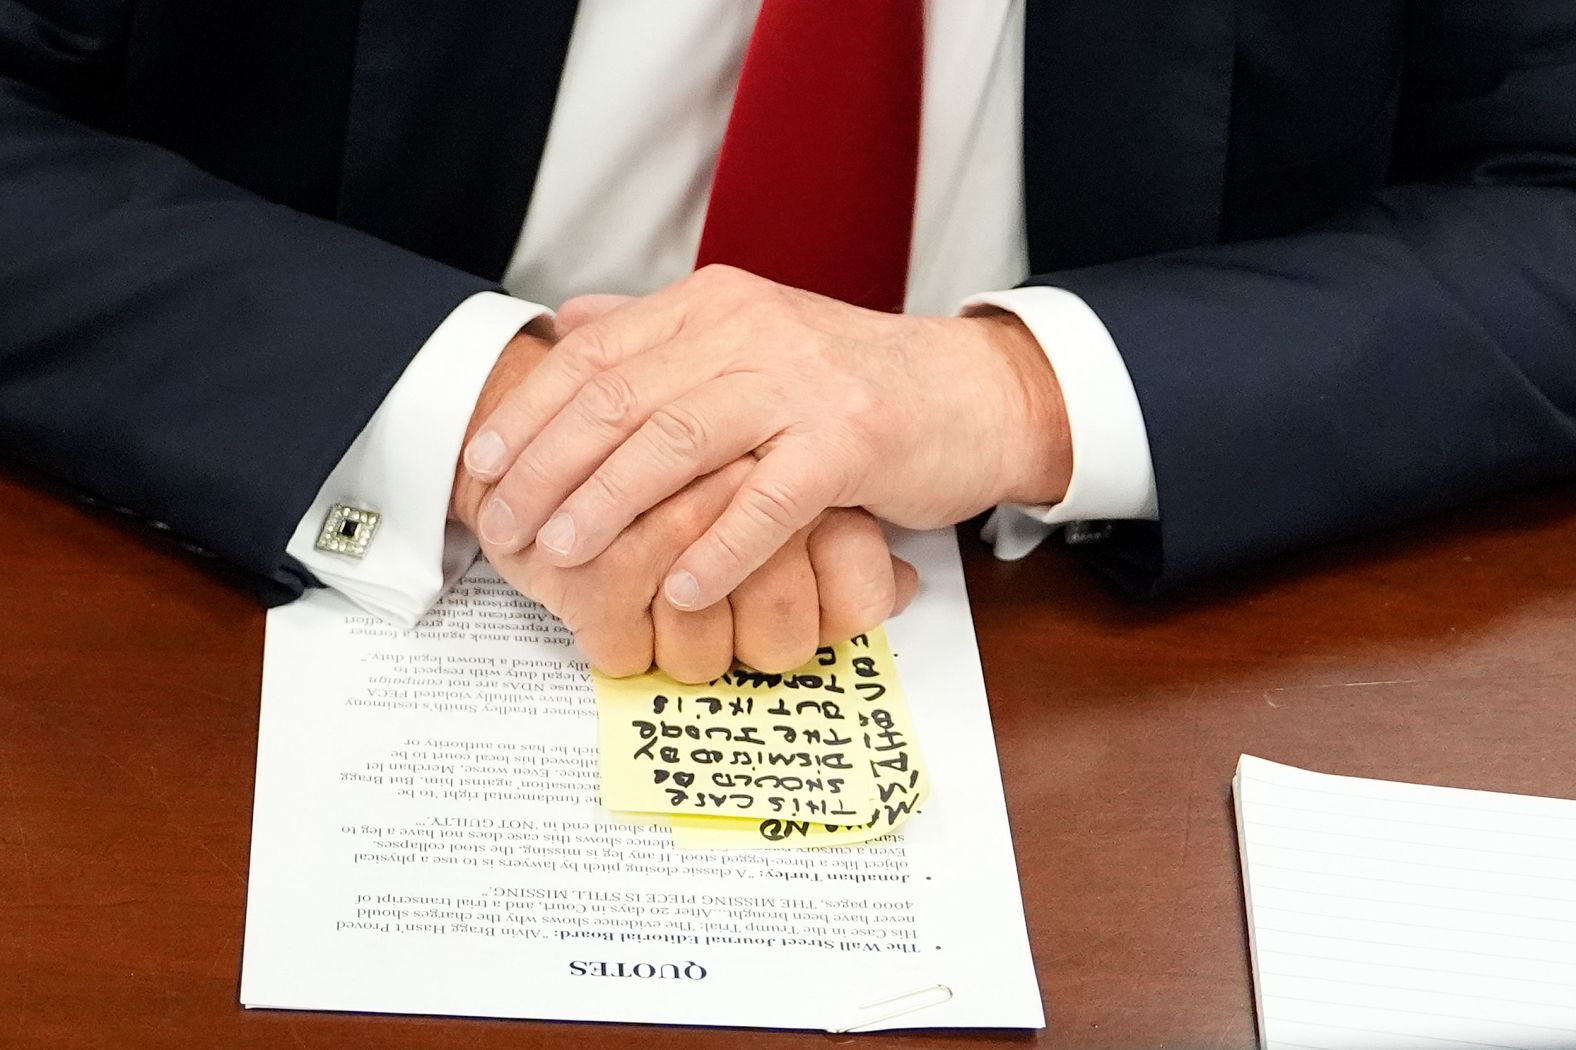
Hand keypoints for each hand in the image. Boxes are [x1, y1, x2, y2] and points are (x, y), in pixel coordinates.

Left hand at [460, 266, 1071, 611]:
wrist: (972, 393)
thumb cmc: (852, 383)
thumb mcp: (751, 336)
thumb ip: (659, 331)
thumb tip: (568, 323)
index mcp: (716, 306)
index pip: (595, 355)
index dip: (529, 413)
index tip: (480, 466)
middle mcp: (751, 331)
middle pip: (622, 400)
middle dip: (548, 467)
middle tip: (504, 526)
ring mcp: (802, 385)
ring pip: (679, 444)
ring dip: (611, 504)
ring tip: (563, 554)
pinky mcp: (851, 442)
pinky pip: (767, 501)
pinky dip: (718, 548)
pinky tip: (680, 589)